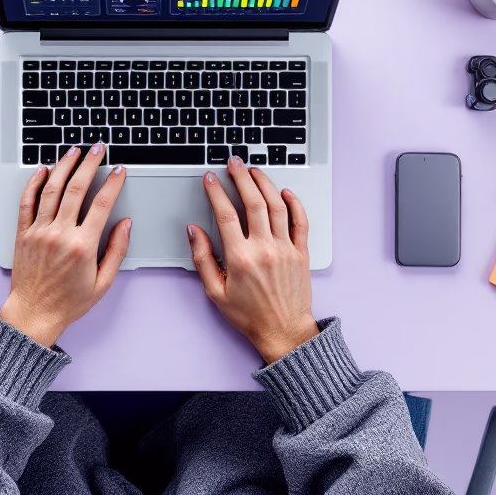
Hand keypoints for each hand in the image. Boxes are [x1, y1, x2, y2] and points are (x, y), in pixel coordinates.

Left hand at [0, 144, 130, 346]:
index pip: (102, 204)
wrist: (33, 313)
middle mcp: (59, 234)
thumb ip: (117, 250)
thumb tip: (126, 223)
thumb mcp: (103, 282)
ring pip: (51, 189)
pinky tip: (43, 170)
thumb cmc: (68, 302)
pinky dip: (34, 183)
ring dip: (64, 166)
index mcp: (82, 246)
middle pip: (76, 188)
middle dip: (90, 164)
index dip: (113, 182)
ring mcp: (39, 232)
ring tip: (74, 151)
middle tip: (98, 149)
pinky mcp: (23, 233)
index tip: (120, 170)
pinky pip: (27, 202)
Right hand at [188, 156, 318, 363]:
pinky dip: (294, 203)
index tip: (209, 178)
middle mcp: (264, 249)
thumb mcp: (215, 292)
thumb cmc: (249, 315)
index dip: (215, 192)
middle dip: (241, 177)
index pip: (226, 215)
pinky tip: (285, 192)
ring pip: (277, 206)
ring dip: (265, 183)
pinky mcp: (301, 253)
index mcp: (240, 258)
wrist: (284, 331)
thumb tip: (194, 231)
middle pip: (253, 202)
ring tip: (254, 170)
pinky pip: (300, 221)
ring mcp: (285, 249)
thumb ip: (202, 258)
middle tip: (234, 163)